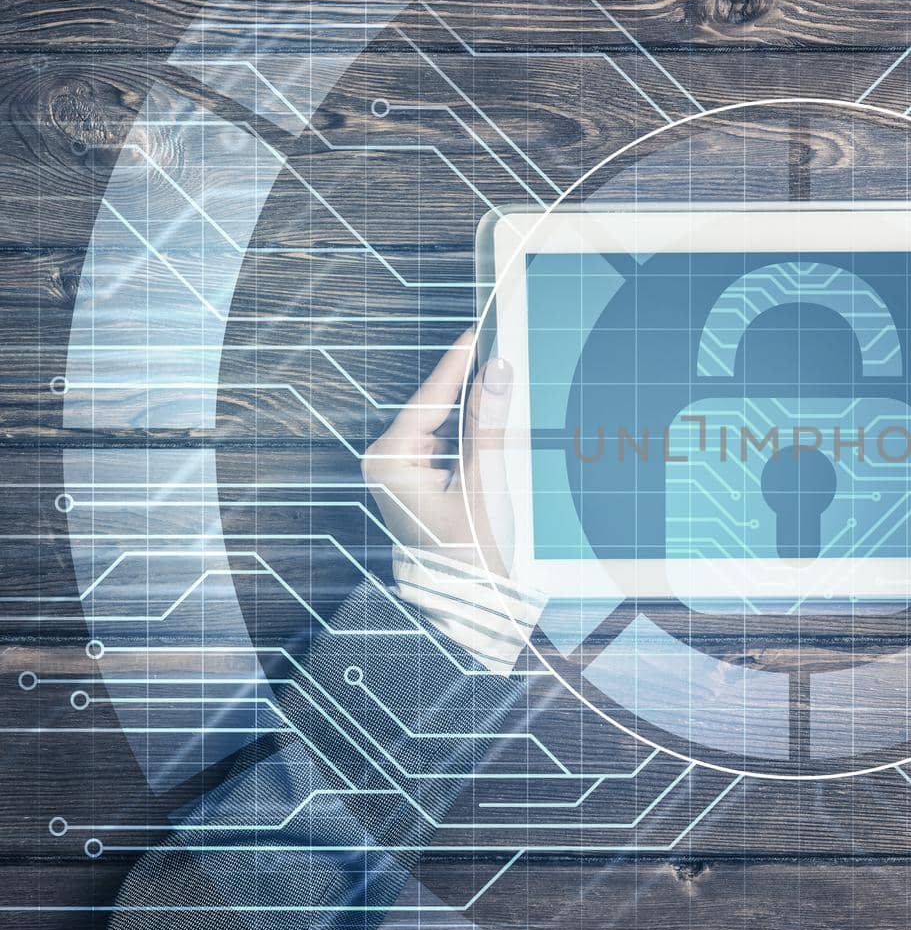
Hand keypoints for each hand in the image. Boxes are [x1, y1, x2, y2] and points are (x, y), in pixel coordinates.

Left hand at [362, 330, 514, 576]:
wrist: (471, 596)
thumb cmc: (468, 548)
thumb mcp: (482, 480)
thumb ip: (488, 422)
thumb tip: (497, 372)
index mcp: (388, 461)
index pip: (428, 399)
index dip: (456, 364)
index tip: (475, 333)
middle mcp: (386, 462)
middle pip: (435, 410)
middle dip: (470, 389)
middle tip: (500, 355)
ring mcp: (401, 472)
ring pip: (444, 426)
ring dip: (475, 414)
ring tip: (506, 389)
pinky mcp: (420, 480)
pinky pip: (448, 444)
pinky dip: (472, 436)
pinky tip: (497, 422)